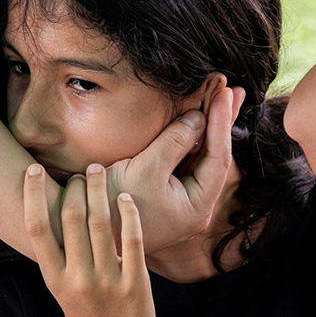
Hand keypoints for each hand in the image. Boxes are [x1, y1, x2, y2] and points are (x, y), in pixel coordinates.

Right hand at [24, 163, 155, 316]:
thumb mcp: (65, 292)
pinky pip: (131, 240)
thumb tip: (61, 218)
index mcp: (54, 279)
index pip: (36, 228)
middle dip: (75, 188)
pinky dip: (128, 214)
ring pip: (99, 223)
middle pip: (70, 218)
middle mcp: (77, 279)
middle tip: (81, 172)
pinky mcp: (134, 285)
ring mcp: (107, 281)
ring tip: (98, 172)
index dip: (33, 195)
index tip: (35, 170)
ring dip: (99, 190)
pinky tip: (126, 198)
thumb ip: (64, 260)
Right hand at [105, 78, 245, 253]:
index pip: (218, 159)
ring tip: (223, 96)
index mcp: (197, 207)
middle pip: (214, 157)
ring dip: (209, 127)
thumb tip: (198, 118)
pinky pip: (184, 160)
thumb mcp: (145, 169)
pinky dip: (191, 137)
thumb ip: (175, 142)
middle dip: (222, 122)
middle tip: (233, 91)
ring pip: (200, 157)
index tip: (224, 93)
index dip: (222, 123)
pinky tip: (198, 117)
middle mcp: (195, 205)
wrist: (82, 226)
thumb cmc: (112, 203)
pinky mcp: (165, 191)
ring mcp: (181, 199)